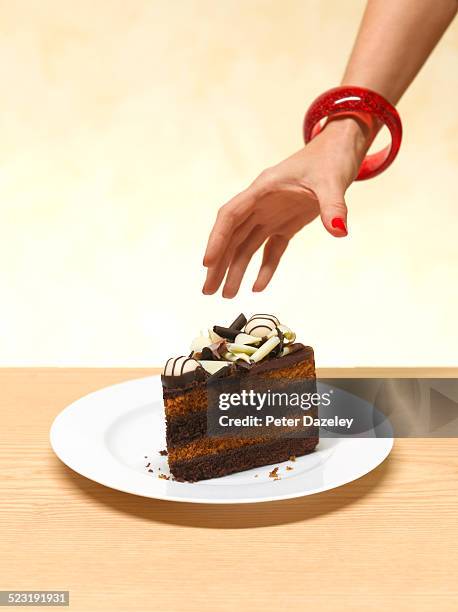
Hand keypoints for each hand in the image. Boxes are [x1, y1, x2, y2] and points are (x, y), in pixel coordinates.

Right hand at [202, 116, 371, 297]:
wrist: (340, 149)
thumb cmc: (331, 157)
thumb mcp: (332, 180)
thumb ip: (333, 206)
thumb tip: (338, 230)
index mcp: (263, 188)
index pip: (231, 216)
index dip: (218, 239)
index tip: (208, 262)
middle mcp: (262, 203)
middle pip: (233, 236)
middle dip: (219, 263)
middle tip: (208, 289)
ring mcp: (272, 214)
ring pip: (247, 245)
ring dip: (236, 269)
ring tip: (227, 294)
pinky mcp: (286, 223)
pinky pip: (271, 249)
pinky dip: (265, 268)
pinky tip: (258, 286)